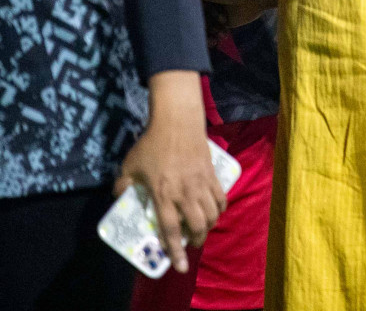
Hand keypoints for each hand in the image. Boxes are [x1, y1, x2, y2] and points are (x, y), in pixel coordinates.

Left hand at [114, 71, 225, 273]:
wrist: (178, 122)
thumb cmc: (151, 144)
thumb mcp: (130, 165)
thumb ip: (123, 184)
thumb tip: (120, 197)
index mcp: (163, 194)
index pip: (170, 229)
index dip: (175, 251)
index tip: (181, 266)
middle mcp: (184, 193)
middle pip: (197, 225)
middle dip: (195, 240)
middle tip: (190, 244)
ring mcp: (201, 183)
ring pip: (212, 214)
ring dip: (209, 226)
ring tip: (202, 230)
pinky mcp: (211, 174)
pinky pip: (221, 197)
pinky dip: (220, 208)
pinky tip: (215, 211)